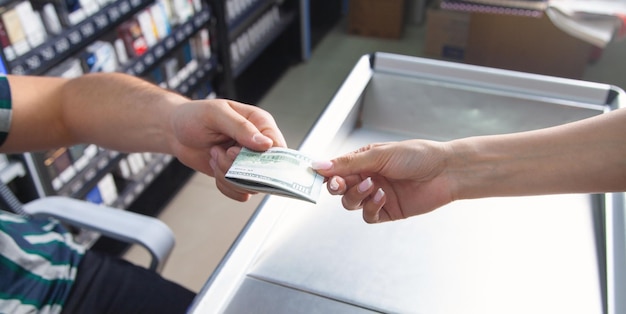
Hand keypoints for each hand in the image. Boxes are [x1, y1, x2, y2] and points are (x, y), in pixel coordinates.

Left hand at [169, 99, 285, 200]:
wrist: (175, 132)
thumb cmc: (194, 116)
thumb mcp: (216, 114)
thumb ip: (241, 128)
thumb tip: (266, 143)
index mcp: (260, 123)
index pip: (278, 147)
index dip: (263, 156)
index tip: (238, 152)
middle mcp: (258, 144)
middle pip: (265, 170)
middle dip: (239, 166)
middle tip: (222, 152)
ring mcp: (249, 162)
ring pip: (251, 184)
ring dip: (228, 174)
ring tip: (214, 154)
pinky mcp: (238, 175)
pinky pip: (240, 191)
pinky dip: (224, 184)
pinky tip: (214, 165)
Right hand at [312, 140, 453, 222]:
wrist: (446, 172)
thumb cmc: (416, 155)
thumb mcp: (379, 155)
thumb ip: (348, 163)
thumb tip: (319, 165)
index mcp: (364, 161)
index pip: (336, 168)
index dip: (325, 173)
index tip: (315, 175)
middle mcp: (367, 178)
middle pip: (339, 188)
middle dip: (337, 186)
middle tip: (340, 184)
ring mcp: (376, 195)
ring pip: (350, 203)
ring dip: (356, 196)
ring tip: (372, 186)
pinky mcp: (387, 211)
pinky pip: (368, 215)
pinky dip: (371, 207)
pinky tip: (382, 197)